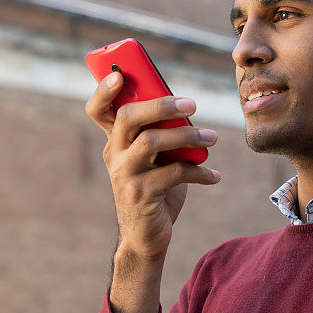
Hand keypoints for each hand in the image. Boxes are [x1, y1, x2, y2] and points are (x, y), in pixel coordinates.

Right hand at [84, 70, 220, 263]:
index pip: (98, 110)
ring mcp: (125, 175)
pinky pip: (174, 173)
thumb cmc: (155, 189)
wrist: (146, 237)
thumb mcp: (155, 159)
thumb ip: (162, 134)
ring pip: (152, 142)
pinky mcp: (141, 195)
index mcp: (116, 141)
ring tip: (212, 138)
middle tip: (192, 104)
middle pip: (128, 117)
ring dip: (188, 136)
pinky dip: (199, 172)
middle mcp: (115, 155)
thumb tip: (186, 109)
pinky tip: (214, 176)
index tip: (120, 75)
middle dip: (161, 105)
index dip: (103, 91)